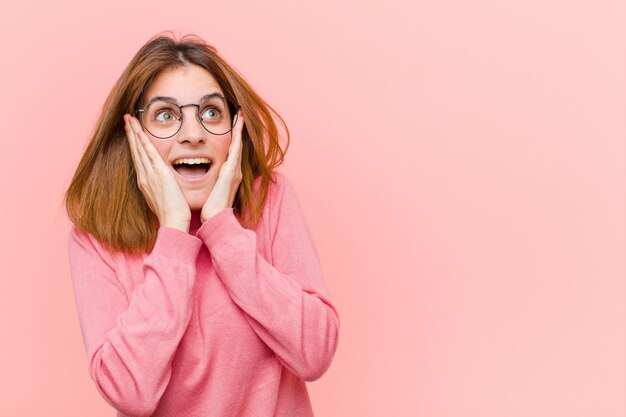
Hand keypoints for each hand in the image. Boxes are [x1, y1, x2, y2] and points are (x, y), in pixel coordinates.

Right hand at [124, 114, 190, 232]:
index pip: (138, 158)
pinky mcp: (159, 174)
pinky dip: (143, 143)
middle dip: (130, 134)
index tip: (131, 131)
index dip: (133, 144)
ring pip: (139, 149)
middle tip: (126, 119)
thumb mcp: (162, 197)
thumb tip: (163, 182)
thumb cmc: (171, 213)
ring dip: (134, 133)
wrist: (174, 222)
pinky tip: (138, 132)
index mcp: (145, 182)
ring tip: (129, 119)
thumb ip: (161, 186)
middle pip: (135, 151)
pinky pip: (149, 155)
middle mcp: (144, 177)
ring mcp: (150, 175)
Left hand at [200, 110, 244, 222]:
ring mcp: (234, 171)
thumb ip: (209, 183)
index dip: (232, 139)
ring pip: (237, 146)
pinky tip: (237, 129)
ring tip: (239, 117)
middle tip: (239, 115)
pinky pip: (235, 151)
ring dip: (239, 131)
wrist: (216, 218)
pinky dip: (237, 139)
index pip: (230, 152)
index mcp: (227, 175)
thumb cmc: (211, 209)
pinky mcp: (231, 172)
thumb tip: (200, 179)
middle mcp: (233, 171)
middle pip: (237, 146)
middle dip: (238, 131)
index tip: (231, 127)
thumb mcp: (210, 192)